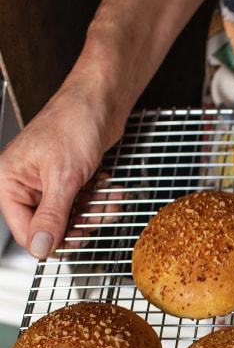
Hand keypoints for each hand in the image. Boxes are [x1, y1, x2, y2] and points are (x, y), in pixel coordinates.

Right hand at [0, 85, 112, 257]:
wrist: (100, 101)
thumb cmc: (74, 123)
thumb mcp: (64, 177)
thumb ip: (52, 215)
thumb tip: (40, 246)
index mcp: (9, 180)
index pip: (23, 230)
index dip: (51, 240)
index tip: (76, 241)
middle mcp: (25, 182)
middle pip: (50, 226)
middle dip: (78, 223)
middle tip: (96, 217)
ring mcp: (48, 181)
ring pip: (70, 216)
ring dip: (93, 211)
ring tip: (108, 198)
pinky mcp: (69, 179)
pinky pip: (83, 203)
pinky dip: (99, 200)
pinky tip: (110, 190)